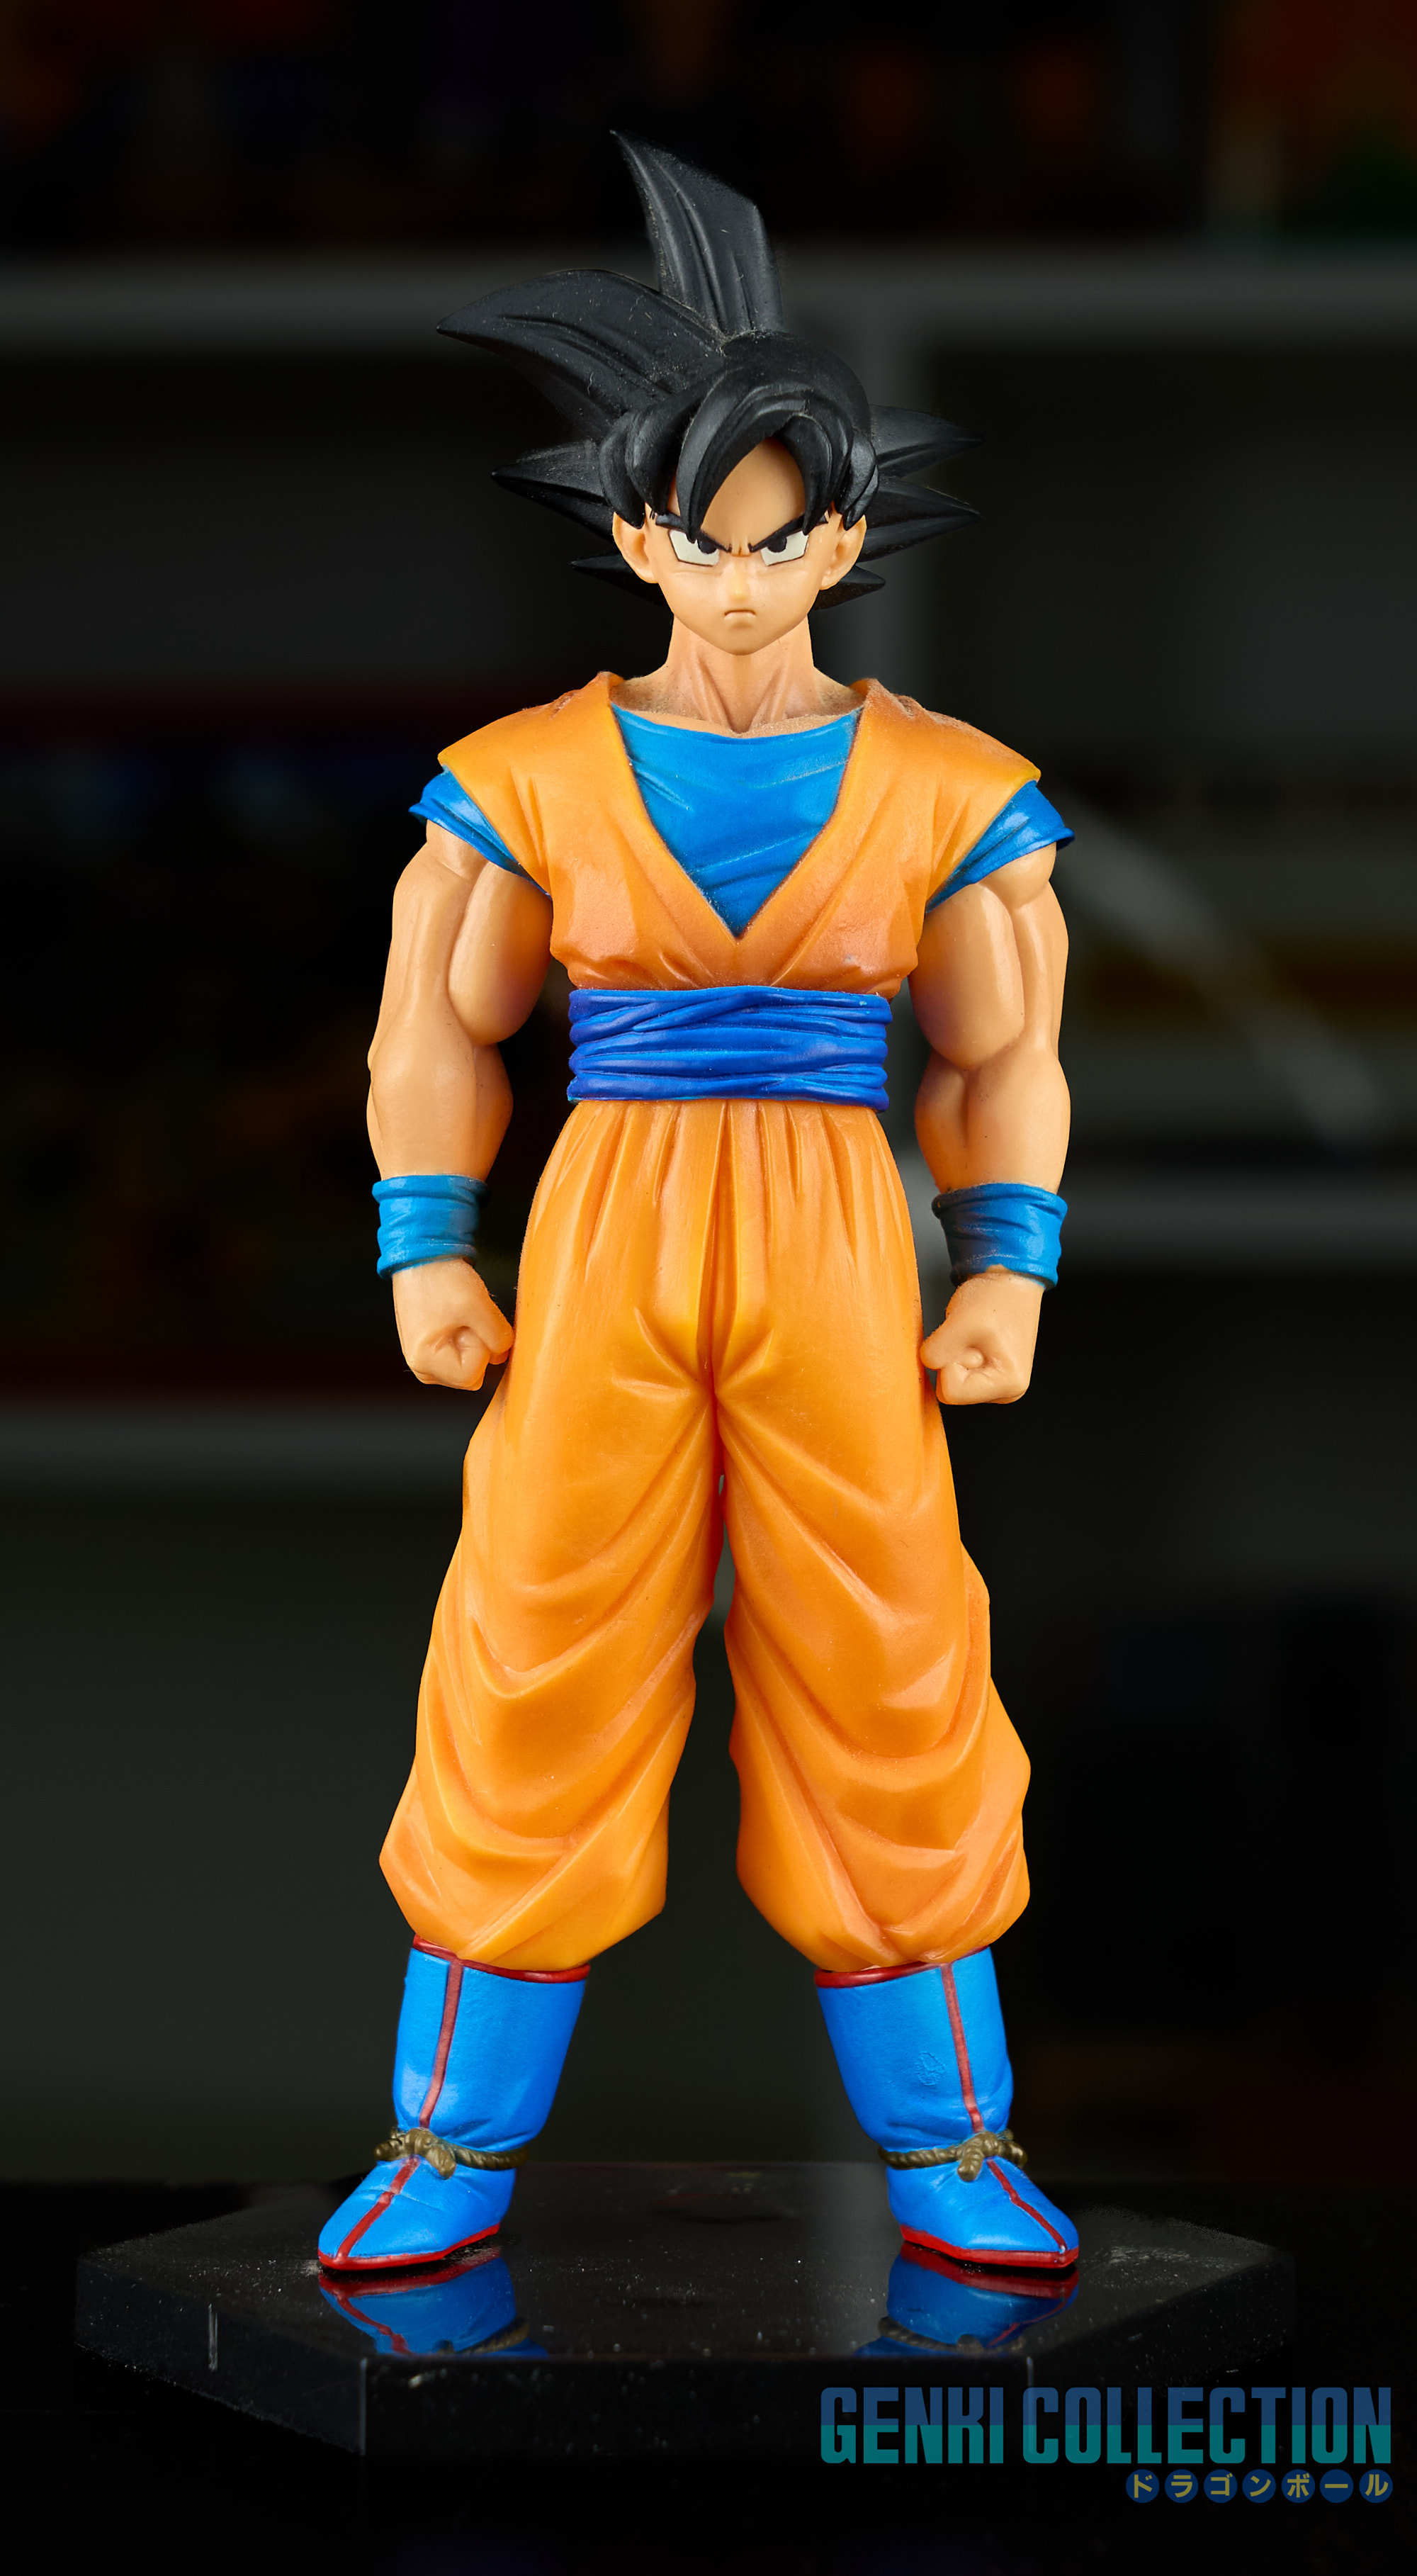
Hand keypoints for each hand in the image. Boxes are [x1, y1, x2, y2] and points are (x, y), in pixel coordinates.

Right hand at [390, 1257, 513, 1391]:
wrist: (422, 1256)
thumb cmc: (441, 1278)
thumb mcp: (478, 1307)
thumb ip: (499, 1338)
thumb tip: (504, 1355)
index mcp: (424, 1362)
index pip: (472, 1376)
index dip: (480, 1349)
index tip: (469, 1323)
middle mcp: (421, 1367)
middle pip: (470, 1375)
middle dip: (477, 1347)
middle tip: (465, 1318)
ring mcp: (425, 1359)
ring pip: (468, 1365)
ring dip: (473, 1341)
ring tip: (459, 1316)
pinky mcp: (431, 1349)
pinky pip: (462, 1353)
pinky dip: (467, 1336)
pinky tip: (457, 1317)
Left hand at [921, 1270, 1043, 1406]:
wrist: (1009, 1283)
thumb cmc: (996, 1298)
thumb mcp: (961, 1321)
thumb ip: (938, 1350)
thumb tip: (926, 1366)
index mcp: (1009, 1384)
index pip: (952, 1393)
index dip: (949, 1363)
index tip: (966, 1341)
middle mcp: (1008, 1391)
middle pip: (953, 1391)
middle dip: (953, 1360)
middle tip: (970, 1336)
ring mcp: (999, 1386)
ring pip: (954, 1383)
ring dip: (956, 1356)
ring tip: (974, 1336)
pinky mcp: (990, 1377)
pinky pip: (958, 1375)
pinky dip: (958, 1355)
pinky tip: (973, 1340)